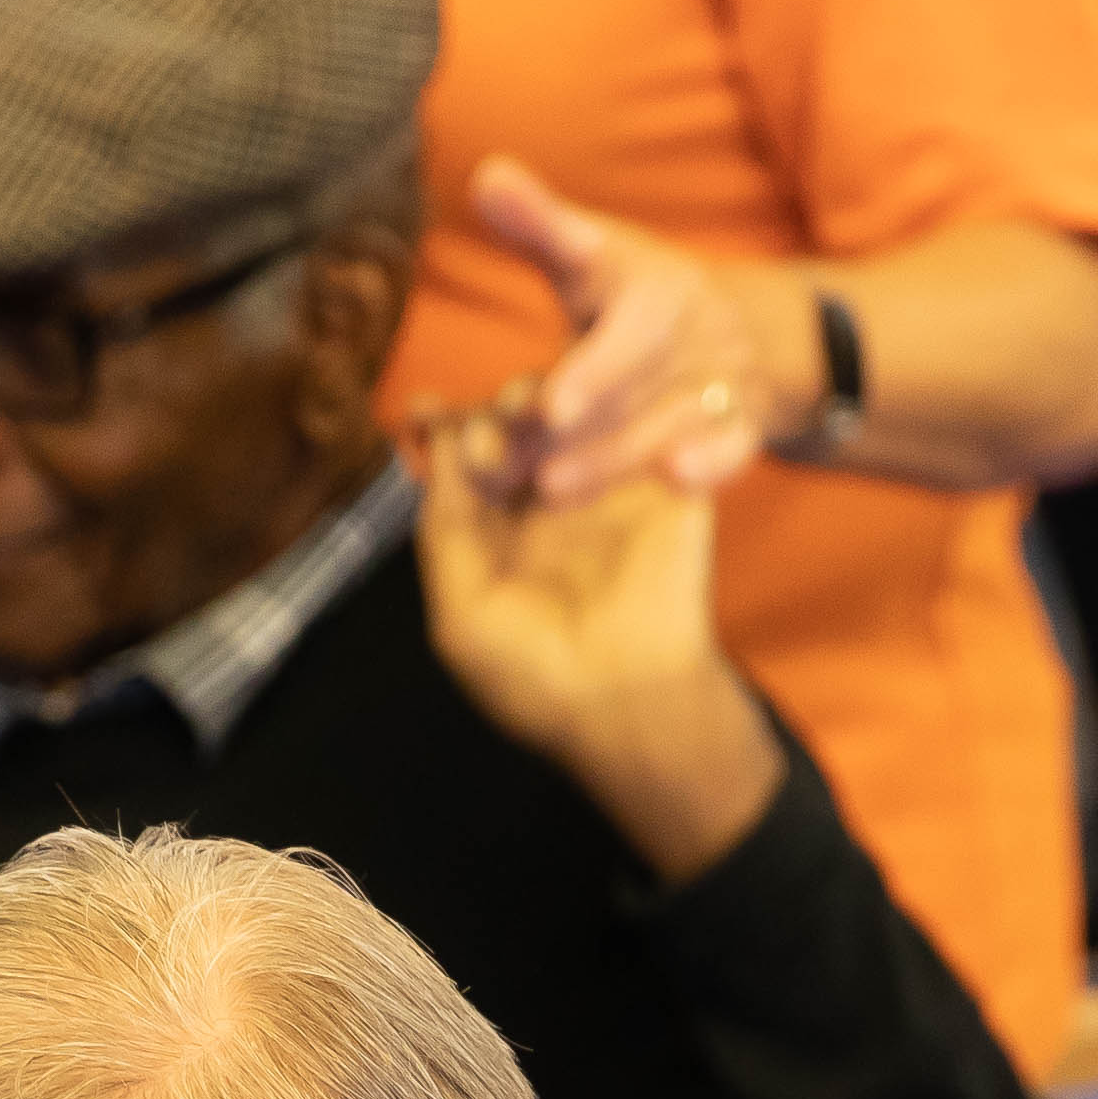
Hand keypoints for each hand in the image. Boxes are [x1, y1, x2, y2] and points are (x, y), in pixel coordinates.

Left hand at [412, 415, 776, 880]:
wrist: (626, 703)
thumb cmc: (534, 673)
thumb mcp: (460, 608)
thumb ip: (442, 522)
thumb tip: (431, 430)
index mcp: (499, 522)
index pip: (474, 447)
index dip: (451, 423)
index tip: (427, 414)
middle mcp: (554, 492)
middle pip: (527, 412)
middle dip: (502, 407)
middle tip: (493, 441)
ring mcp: (613, 479)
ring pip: (586, 400)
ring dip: (556, 395)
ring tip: (539, 418)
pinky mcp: (670, 476)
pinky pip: (657, 416)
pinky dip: (627, 402)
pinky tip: (592, 425)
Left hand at [467, 153, 809, 503]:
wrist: (733, 326)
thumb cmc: (632, 294)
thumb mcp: (592, 252)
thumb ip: (539, 224)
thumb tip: (486, 175)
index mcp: (657, 286)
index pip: (627, 328)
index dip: (592, 371)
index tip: (550, 408)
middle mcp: (696, 330)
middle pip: (639, 387)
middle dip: (585, 426)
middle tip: (524, 463)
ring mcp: (722, 378)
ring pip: (670, 426)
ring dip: (613, 462)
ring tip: (549, 489)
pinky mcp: (740, 423)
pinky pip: (735, 444)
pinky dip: (712, 462)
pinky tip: (677, 478)